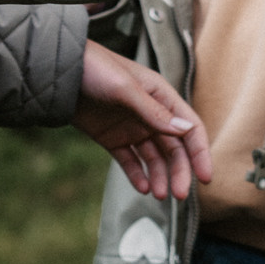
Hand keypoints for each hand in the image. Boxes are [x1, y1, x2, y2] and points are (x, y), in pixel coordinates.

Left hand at [73, 38, 212, 198]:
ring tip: (158, 194)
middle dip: (180, 171)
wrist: (58, 71)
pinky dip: (137, 175)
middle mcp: (150, 114)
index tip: (206, 177)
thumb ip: (154, 112)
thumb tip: (186, 130)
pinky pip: (129, 161)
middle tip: (180, 195)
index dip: (200, 152)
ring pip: (153, 157)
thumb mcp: (125, 89)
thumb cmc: (95, 69)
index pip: (190, 127)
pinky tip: (142, 187)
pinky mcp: (112, 138)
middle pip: (174, 148)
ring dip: (159, 176)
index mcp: (161, 96)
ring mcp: (131, 127)